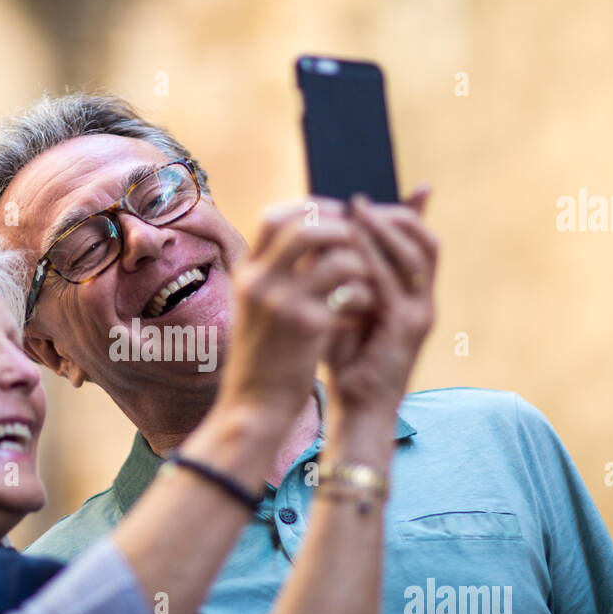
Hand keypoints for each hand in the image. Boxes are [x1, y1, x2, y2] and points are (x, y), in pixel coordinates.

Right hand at [218, 197, 370, 421]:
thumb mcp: (258, 308)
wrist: (253, 405)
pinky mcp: (307, 326)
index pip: (276, 216)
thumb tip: (312, 236)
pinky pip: (350, 291)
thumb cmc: (263, 356)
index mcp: (248, 273)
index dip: (311, 208)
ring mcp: (282, 302)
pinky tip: (364, 308)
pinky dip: (364, 294)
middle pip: (307, 226)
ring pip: (337, 257)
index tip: (337, 216)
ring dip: (360, 264)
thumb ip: (276, 273)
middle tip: (360, 241)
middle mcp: (260, 281)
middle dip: (341, 227)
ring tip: (364, 281)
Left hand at [323, 185, 437, 418]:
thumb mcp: (348, 311)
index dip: (406, 214)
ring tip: (353, 214)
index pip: (424, 243)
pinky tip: (347, 248)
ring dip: (382, 231)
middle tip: (358, 203)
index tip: (370, 197)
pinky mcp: (405, 329)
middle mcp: (425, 303)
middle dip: (394, 216)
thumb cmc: (348, 361)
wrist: (358, 409)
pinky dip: (371, 260)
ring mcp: (420, 316)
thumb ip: (348, 276)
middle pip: (426, 242)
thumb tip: (326, 239)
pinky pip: (391, 284)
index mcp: (417, 298)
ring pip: (413, 257)